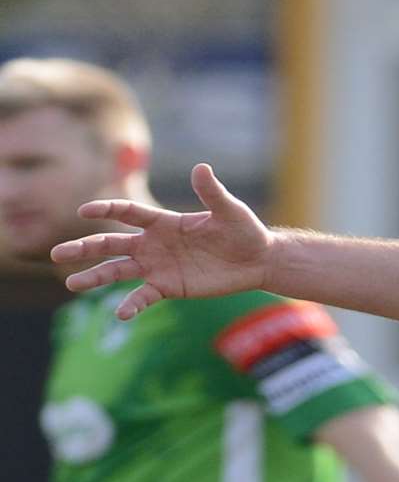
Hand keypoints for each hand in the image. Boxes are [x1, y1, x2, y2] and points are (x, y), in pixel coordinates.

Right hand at [50, 164, 273, 319]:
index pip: (127, 212)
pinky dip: (131, 304)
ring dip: (94, 277)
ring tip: (71, 283)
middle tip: (56, 253)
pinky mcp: (168, 287)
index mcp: (163, 221)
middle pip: (111, 244)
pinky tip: (120, 314)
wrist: (258, 261)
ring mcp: (158, 266)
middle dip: (85, 248)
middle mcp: (153, 244)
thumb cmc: (244, 231)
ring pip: (118, 271)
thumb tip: (201, 167)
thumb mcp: (230, 211)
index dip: (106, 209)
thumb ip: (212, 193)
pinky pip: (142, 296)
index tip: (84, 210)